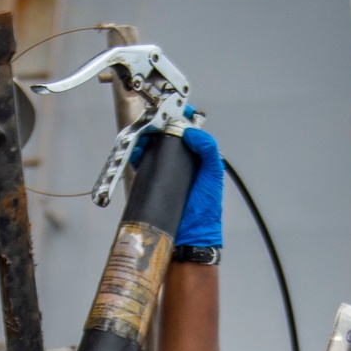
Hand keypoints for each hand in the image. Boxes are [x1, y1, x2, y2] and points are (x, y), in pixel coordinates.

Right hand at [131, 115, 224, 247]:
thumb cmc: (205, 212)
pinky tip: (137, 154)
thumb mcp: (213, 176)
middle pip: (168, 138)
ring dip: (147, 142)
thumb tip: (191, 132)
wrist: (189, 239)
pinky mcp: (153, 185)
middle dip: (159, 129)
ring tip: (144, 138)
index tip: (173, 111)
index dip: (181, 119)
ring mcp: (167, 175)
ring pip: (154, 150)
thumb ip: (208, 150)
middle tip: (153, 125)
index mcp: (199, 160)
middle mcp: (183, 165)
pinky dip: (139, 158)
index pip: (189, 131)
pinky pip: (144, 167)